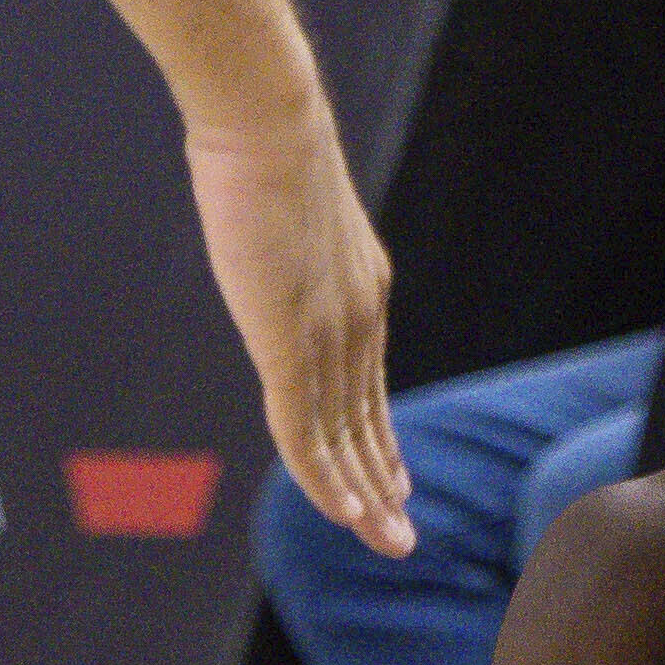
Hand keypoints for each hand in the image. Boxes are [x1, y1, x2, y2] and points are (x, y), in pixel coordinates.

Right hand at [184, 105, 413, 557]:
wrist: (267, 122)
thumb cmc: (262, 148)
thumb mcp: (284, 209)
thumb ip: (285, 246)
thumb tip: (262, 230)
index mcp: (361, 291)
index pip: (371, 386)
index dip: (379, 439)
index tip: (393, 481)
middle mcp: (357, 320)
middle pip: (370, 421)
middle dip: (384, 485)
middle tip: (401, 538)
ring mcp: (328, 334)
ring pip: (346, 436)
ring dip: (362, 497)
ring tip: (384, 542)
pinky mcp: (292, 343)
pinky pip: (307, 429)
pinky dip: (324, 477)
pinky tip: (340, 513)